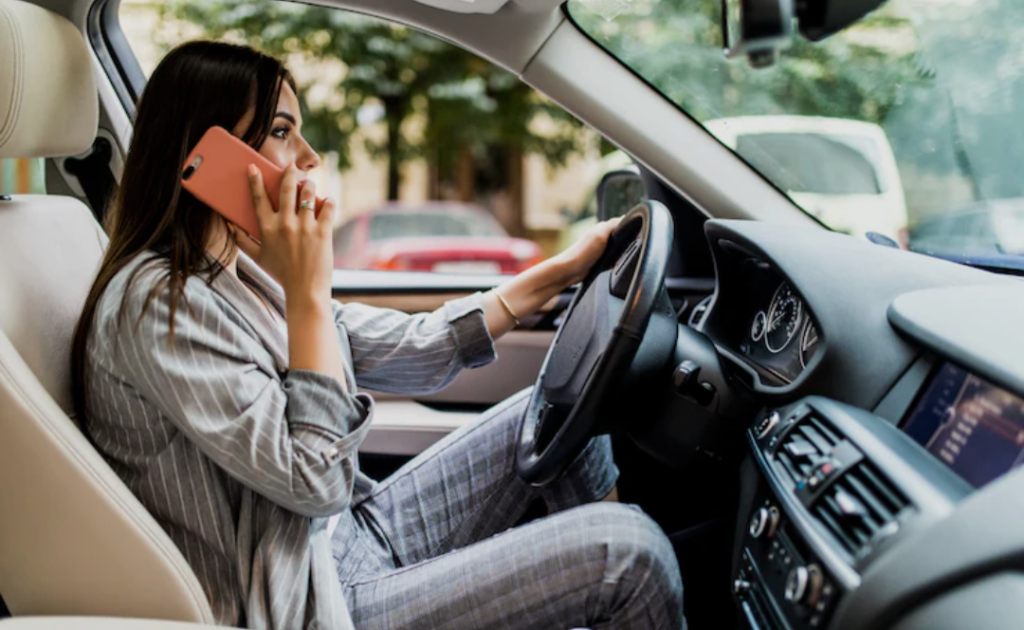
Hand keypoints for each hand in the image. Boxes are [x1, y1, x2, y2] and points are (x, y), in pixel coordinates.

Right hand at [234, 163, 335, 302]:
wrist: (304, 290)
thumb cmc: (281, 274)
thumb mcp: (257, 258)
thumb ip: (242, 240)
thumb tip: (228, 224)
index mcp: (267, 229)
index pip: (259, 198)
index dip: (255, 180)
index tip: (253, 167)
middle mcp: (285, 224)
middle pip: (287, 189)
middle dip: (289, 174)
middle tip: (290, 167)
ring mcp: (305, 227)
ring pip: (308, 194)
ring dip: (309, 185)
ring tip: (310, 184)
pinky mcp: (323, 232)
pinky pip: (327, 208)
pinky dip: (328, 202)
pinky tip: (327, 201)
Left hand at [551, 218, 620, 286]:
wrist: (571, 270)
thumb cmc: (583, 252)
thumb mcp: (600, 235)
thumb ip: (612, 225)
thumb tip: (623, 217)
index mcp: (600, 228)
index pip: (618, 223)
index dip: (627, 227)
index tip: (633, 234)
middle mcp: (599, 237)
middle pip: (619, 237)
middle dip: (625, 243)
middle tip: (627, 248)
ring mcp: (599, 249)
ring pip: (616, 249)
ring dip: (619, 253)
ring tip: (619, 257)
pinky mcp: (598, 260)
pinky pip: (611, 260)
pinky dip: (614, 262)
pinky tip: (613, 264)